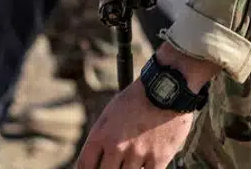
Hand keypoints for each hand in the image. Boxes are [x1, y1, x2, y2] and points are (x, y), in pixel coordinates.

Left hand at [75, 77, 197, 168]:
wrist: (166, 88)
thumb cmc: (138, 99)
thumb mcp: (111, 113)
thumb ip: (102, 137)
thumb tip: (99, 159)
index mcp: (101, 134)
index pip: (84, 166)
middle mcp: (117, 146)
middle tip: (116, 163)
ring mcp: (137, 154)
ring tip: (134, 156)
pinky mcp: (158, 158)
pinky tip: (146, 161)